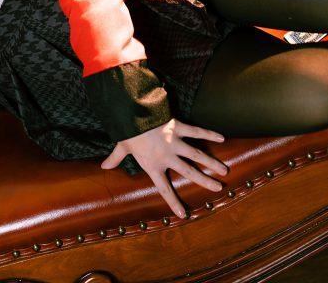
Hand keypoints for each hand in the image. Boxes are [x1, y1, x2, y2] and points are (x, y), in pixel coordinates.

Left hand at [100, 119, 228, 217]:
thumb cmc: (128, 131)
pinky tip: (222, 138)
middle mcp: (167, 156)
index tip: (183, 214)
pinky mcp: (179, 127)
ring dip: (211, 163)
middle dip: (205, 181)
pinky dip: (209, 134)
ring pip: (197, 155)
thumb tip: (103, 167)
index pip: (164, 188)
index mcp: (153, 165)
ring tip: (224, 170)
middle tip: (218, 188)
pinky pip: (197, 132)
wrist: (132, 113)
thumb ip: (115, 159)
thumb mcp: (121, 146)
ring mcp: (174, 142)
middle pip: (189, 172)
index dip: (174, 202)